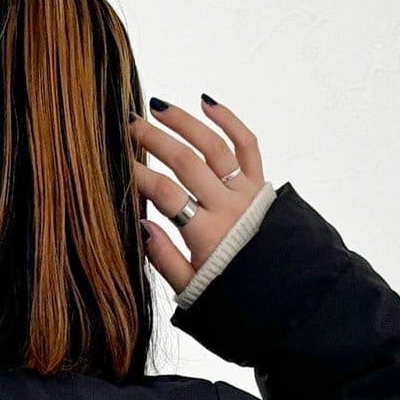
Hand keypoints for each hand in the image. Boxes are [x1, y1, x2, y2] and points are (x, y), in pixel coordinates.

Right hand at [129, 96, 265, 294]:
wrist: (282, 297)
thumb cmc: (232, 294)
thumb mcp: (191, 288)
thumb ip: (164, 258)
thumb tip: (141, 224)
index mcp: (206, 234)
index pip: (165, 195)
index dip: (138, 175)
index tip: (116, 162)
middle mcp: (227, 206)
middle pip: (185, 162)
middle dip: (154, 139)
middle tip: (129, 125)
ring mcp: (246, 192)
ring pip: (213, 146)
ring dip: (184, 122)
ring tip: (158, 107)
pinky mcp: (260, 184)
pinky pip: (247, 145)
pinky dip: (229, 121)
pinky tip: (207, 103)